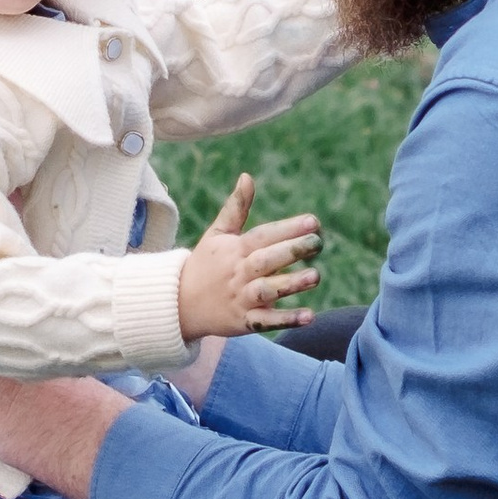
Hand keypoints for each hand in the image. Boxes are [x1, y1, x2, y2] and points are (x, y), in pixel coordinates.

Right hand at [176, 173, 320, 342]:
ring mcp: (241, 299)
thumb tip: (247, 176)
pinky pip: (266, 322)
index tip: (313, 221)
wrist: (179, 304)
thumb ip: (236, 208)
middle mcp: (239, 273)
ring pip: (267, 291)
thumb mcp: (217, 234)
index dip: (287, 228)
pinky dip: (286, 319)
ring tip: (316, 276)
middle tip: (318, 242)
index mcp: (235, 250)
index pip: (262, 236)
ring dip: (290, 284)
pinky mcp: (244, 322)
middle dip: (292, 251)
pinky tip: (309, 315)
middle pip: (266, 261)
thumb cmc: (205, 264)